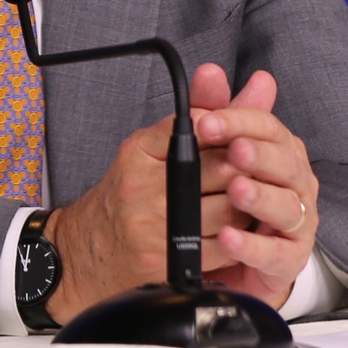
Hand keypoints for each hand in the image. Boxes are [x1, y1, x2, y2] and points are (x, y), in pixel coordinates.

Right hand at [42, 65, 318, 322]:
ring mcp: (154, 228)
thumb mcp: (155, 146)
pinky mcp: (167, 263)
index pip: (206, 126)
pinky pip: (225, 245)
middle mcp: (144, 187)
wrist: (85, 252)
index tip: (242, 138)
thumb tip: (263, 84)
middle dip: (248, 168)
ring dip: (249, 204)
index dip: (235, 132)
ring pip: (231, 208)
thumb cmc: (129, 194)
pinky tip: (236, 230)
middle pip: (224, 167)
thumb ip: (209, 114)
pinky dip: (240, 237)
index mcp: (141, 151)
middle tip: (257, 171)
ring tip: (247, 199)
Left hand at [189, 64, 320, 308]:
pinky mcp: (289, 258)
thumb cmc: (234, 201)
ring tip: (236, 191)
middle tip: (233, 150)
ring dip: (261, 197)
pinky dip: (253, 246)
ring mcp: (296, 221)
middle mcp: (295, 182)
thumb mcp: (218, 154)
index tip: (209, 122)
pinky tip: (230, 239)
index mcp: (282, 151)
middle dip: (258, 155)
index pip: (269, 127)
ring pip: (286, 205)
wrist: (238, 260)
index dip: (240, 122)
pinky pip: (275, 252)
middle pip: (285, 162)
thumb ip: (215, 114)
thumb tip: (210, 72)